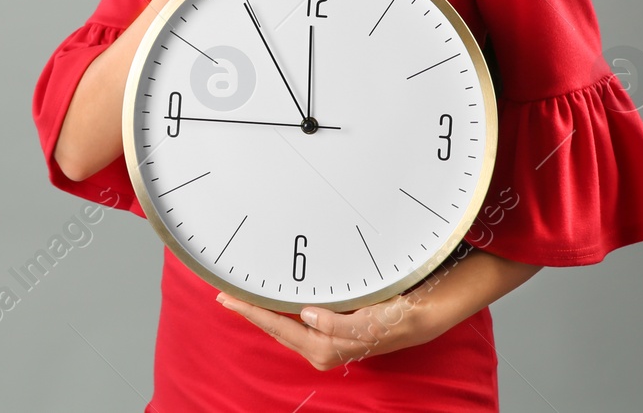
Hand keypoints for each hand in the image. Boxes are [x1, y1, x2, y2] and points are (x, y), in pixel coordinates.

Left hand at [214, 288, 439, 372]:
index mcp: (325, 348)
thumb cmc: (396, 319)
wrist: (419, 319)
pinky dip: (278, 310)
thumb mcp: (371, 321)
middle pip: (275, 328)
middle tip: (223, 294)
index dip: (251, 311)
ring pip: (283, 325)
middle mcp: (320, 349)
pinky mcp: (330, 332)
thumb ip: (338, 324)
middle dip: (250, 312)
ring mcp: (324, 342)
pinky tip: (270, 302)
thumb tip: (306, 315)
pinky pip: (294, 321)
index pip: (278, 326)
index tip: (228, 298)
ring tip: (239, 297)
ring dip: (262, 311)